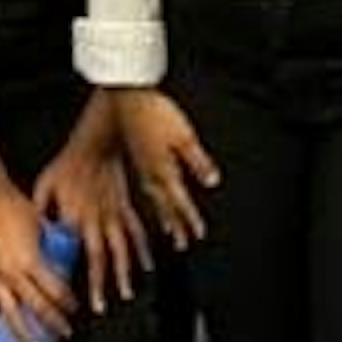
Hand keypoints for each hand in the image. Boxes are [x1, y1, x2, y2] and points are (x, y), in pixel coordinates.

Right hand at [0, 182, 76, 341]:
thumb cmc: (15, 207)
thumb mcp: (43, 226)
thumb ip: (54, 245)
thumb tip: (66, 254)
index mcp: (31, 260)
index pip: (55, 289)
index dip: (67, 301)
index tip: (75, 307)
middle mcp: (14, 273)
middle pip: (36, 306)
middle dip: (52, 322)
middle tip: (64, 333)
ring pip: (10, 313)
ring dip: (21, 334)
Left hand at [36, 129, 146, 310]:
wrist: (96, 142)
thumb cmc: (68, 163)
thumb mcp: (45, 184)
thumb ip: (41, 210)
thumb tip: (38, 232)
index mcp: (75, 216)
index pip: (71, 253)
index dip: (68, 271)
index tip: (68, 292)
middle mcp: (97, 220)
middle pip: (100, 258)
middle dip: (101, 284)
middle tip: (101, 306)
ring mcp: (114, 214)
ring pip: (122, 249)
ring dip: (125, 273)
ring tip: (126, 292)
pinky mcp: (126, 207)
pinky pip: (137, 232)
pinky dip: (144, 250)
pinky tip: (148, 265)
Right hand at [112, 88, 217, 255]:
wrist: (128, 97)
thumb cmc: (156, 113)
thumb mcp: (185, 137)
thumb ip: (199, 162)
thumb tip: (212, 181)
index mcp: (163, 169)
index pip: (180, 201)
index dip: (189, 219)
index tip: (197, 234)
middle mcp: (151, 172)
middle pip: (166, 205)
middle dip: (176, 224)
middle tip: (181, 243)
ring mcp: (142, 165)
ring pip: (155, 198)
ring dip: (164, 214)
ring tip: (169, 228)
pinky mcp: (138, 155)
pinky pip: (147, 186)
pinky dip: (154, 197)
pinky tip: (155, 194)